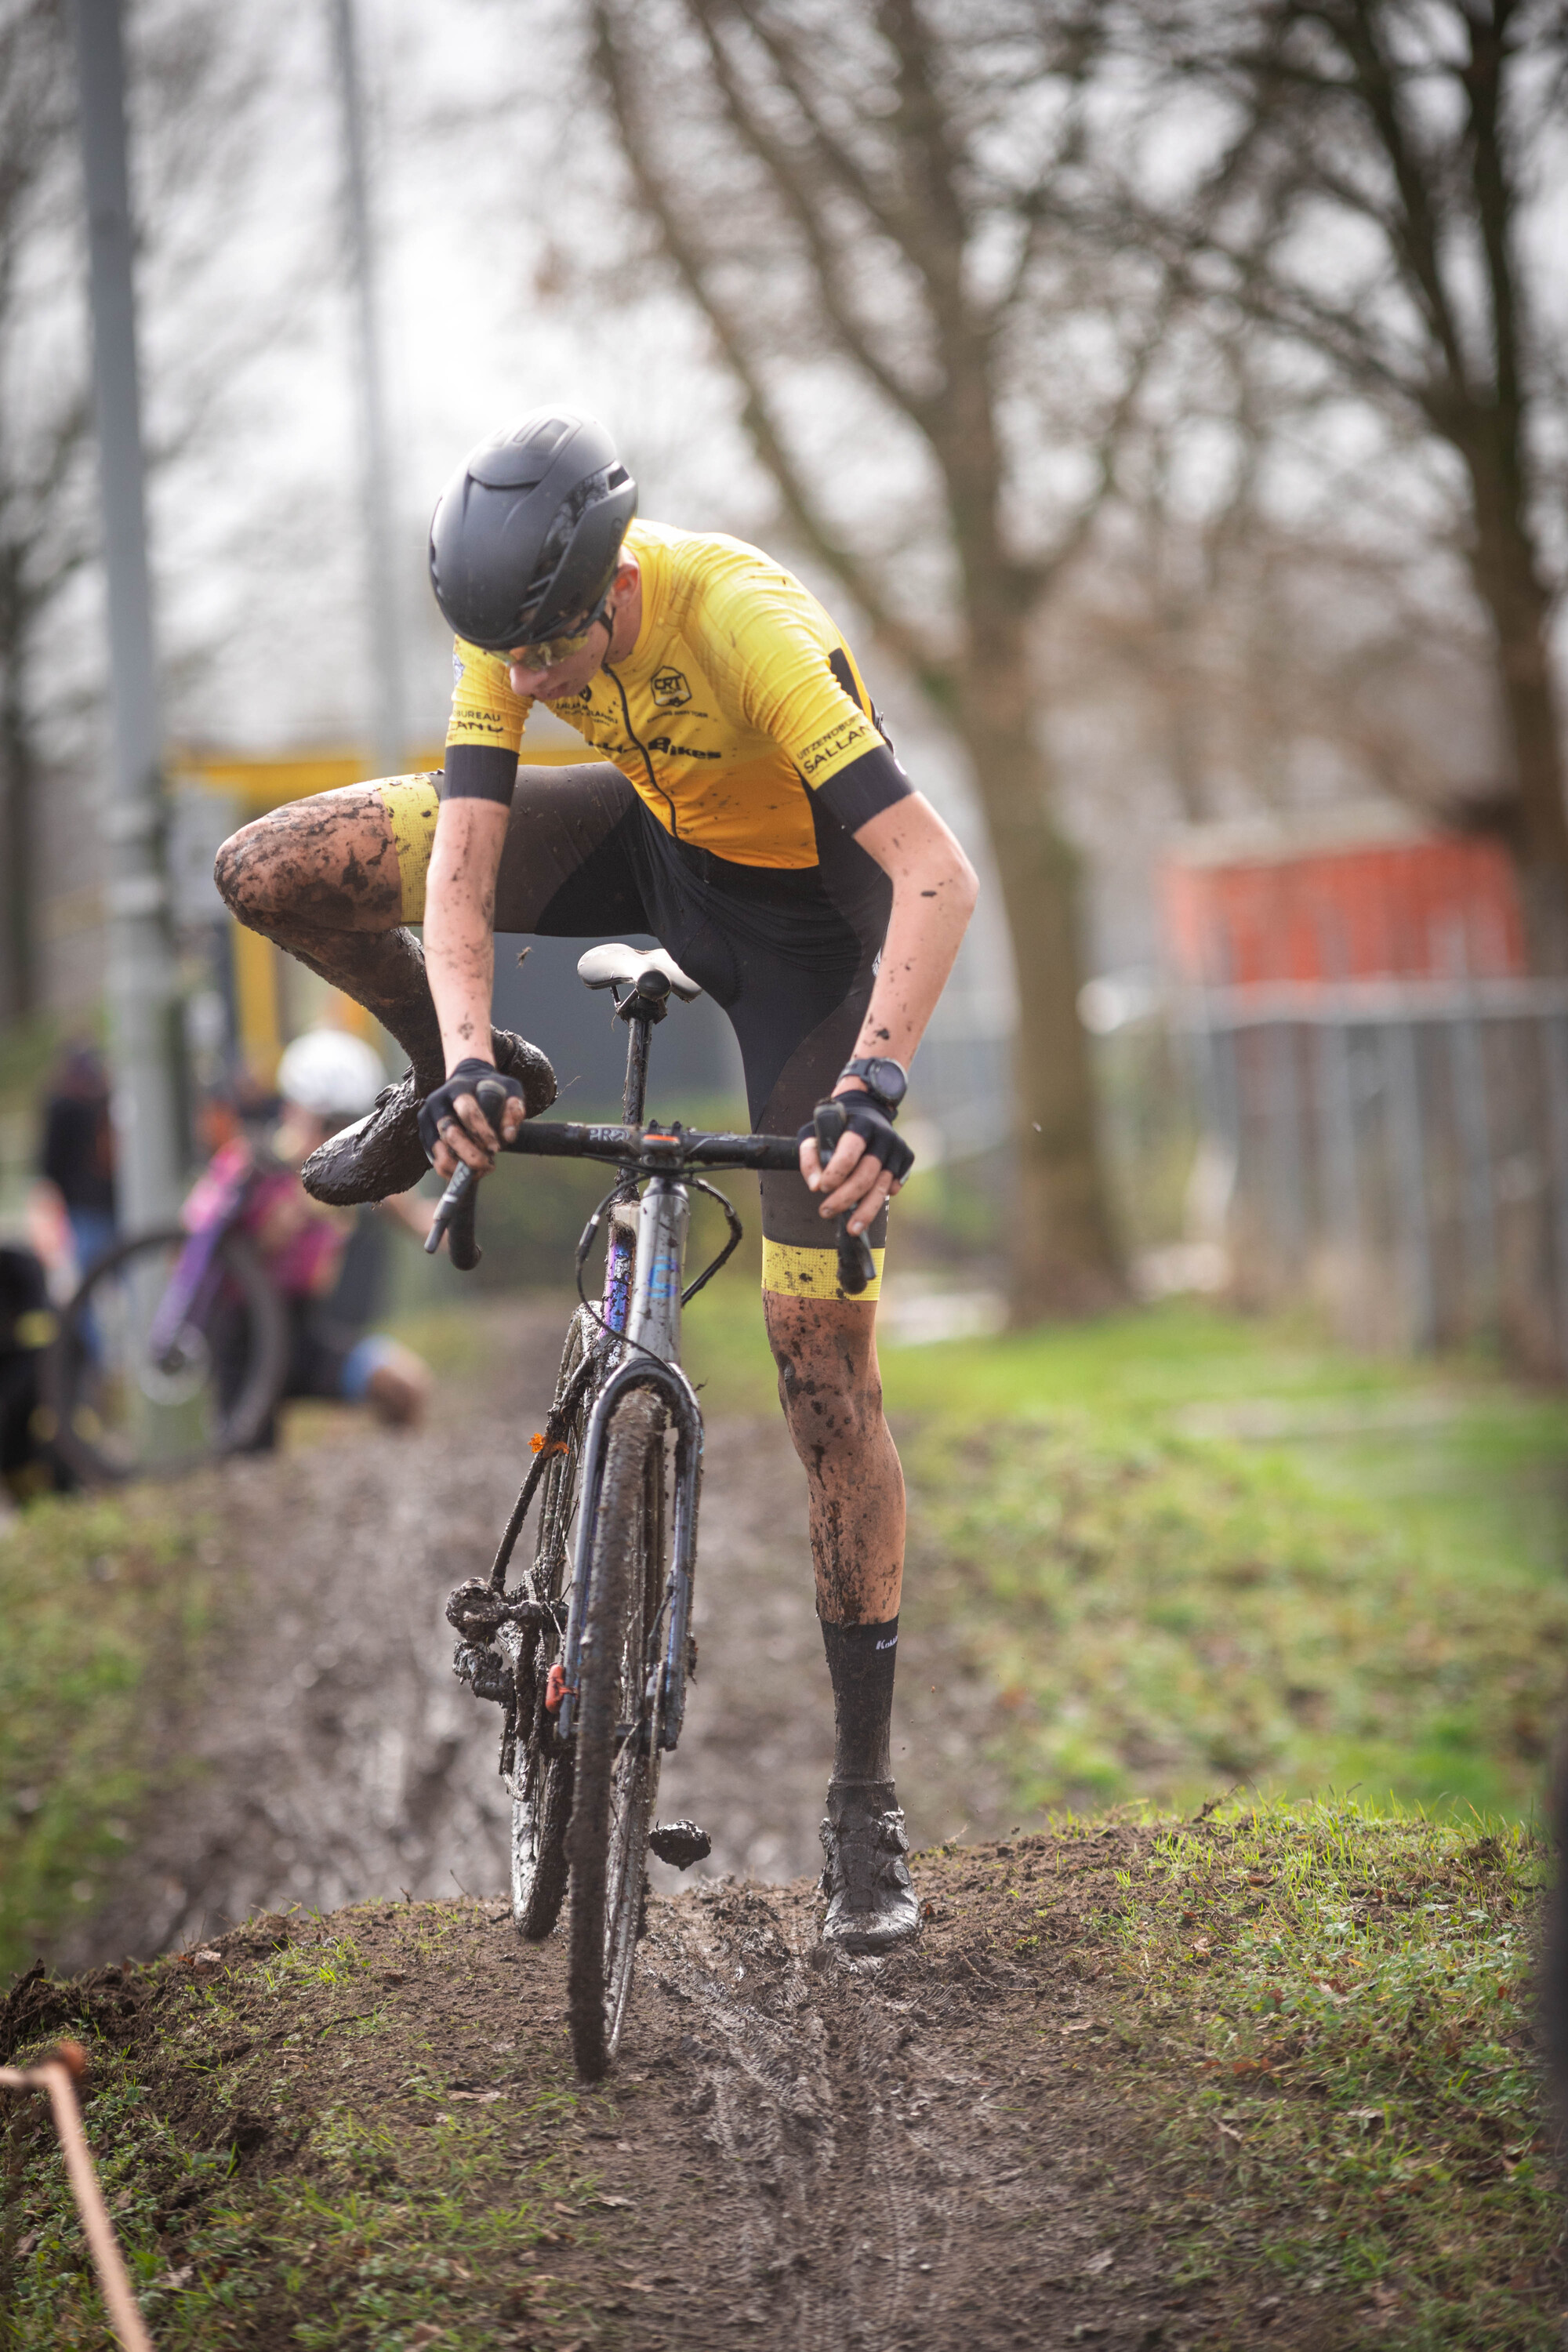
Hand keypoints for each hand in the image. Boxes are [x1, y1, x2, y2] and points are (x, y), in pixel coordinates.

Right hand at [418, 1059, 527, 1178]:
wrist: (467, 1081)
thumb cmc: (492, 1090)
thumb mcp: (509, 1091)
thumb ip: (514, 1110)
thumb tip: (508, 1136)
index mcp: (457, 1088)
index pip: (467, 1112)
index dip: (482, 1132)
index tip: (496, 1148)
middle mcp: (437, 1102)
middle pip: (449, 1133)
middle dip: (470, 1154)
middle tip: (488, 1165)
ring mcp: (427, 1119)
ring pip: (439, 1150)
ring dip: (460, 1166)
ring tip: (480, 1171)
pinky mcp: (425, 1134)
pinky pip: (435, 1159)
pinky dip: (451, 1171)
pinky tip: (469, 1173)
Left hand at [797, 1090, 913, 1236]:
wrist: (868, 1111)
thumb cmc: (836, 1126)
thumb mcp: (815, 1132)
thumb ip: (810, 1156)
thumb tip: (814, 1185)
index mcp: (861, 1125)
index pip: (850, 1152)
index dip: (837, 1173)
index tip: (822, 1188)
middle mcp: (883, 1136)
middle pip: (866, 1175)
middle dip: (845, 1198)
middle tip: (826, 1212)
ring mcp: (897, 1149)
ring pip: (881, 1187)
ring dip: (865, 1211)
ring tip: (852, 1229)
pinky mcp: (906, 1159)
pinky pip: (893, 1186)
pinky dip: (880, 1199)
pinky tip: (866, 1207)